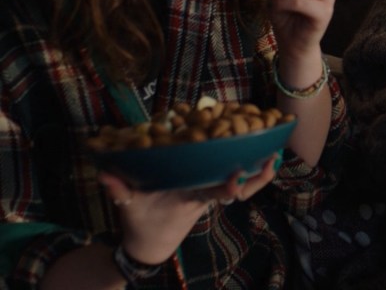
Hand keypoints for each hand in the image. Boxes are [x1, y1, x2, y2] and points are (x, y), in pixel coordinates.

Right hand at [98, 152, 279, 264]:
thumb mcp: (128, 207)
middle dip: (256, 176)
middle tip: (273, 157)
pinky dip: (247, 165)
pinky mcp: (206, 184)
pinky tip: (262, 147)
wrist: (149, 242)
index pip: (214, 192)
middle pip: (238, 186)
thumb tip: (104, 173)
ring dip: (259, 169)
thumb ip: (119, 190)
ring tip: (276, 149)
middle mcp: (205, 192)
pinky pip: (230, 174)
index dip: (229, 186)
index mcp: (191, 198)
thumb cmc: (141, 223)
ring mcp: (208, 188)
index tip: (238, 176)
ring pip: (240, 181)